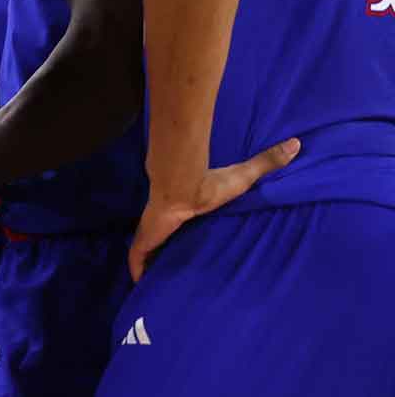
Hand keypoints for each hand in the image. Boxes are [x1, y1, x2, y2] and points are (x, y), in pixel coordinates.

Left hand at [129, 137, 298, 280]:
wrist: (181, 186)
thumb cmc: (210, 185)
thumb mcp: (243, 176)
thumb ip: (266, 162)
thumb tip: (296, 142)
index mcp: (185, 214)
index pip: (182, 227)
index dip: (183, 236)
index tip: (187, 248)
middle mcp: (167, 224)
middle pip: (164, 243)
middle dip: (165, 257)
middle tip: (171, 277)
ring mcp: (153, 232)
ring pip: (149, 255)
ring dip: (152, 269)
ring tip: (157, 290)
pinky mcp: (144, 240)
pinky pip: (136, 261)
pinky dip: (137, 274)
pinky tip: (140, 289)